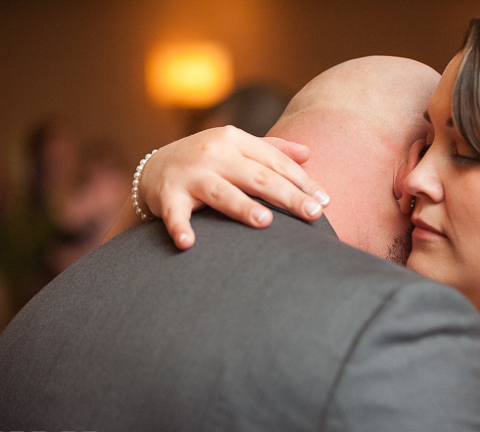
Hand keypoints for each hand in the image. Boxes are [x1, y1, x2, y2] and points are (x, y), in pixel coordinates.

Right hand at [137, 126, 328, 248]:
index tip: (325, 201)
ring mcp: (191, 174)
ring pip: (221, 191)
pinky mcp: (167, 195)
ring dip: (242, 207)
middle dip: (288, 196)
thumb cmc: (208, 161)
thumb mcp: (237, 147)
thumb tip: (309, 153)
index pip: (275, 162)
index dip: (302, 181)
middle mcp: (215, 154)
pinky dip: (179, 227)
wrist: (154, 167)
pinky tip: (188, 243)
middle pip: (258, 177)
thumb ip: (272, 150)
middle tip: (314, 214)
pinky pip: (175, 213)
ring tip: (265, 222)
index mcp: (236, 140)